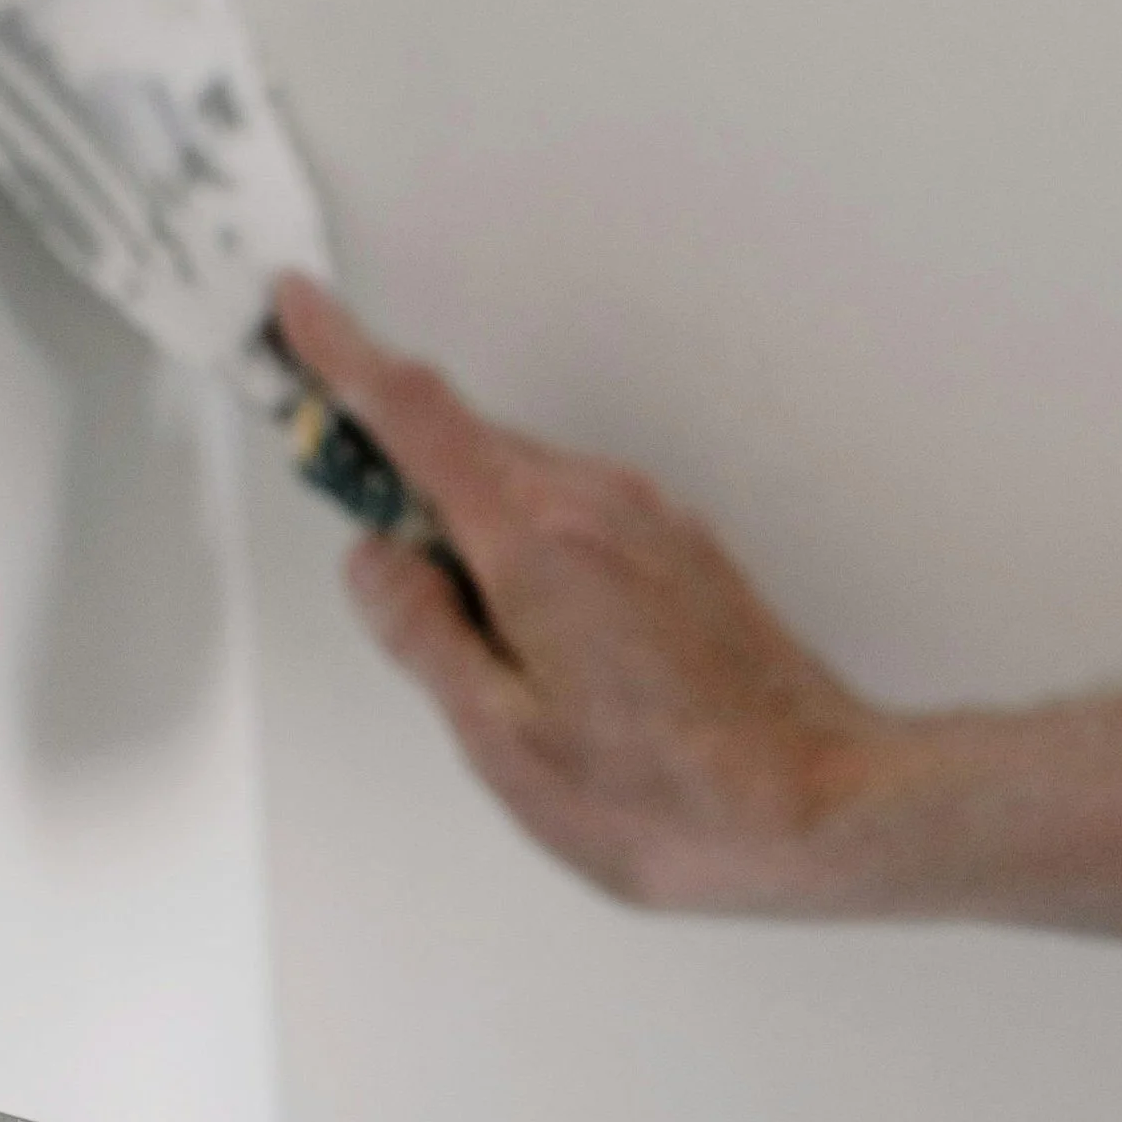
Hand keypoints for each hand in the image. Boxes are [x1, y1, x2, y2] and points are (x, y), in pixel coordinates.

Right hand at [273, 275, 894, 908]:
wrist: (822, 811)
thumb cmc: (675, 798)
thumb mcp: (502, 737)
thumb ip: (425, 635)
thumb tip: (376, 564)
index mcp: (537, 540)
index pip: (415, 413)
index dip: (343, 355)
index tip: (299, 310)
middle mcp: (601, 506)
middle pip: (469, 448)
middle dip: (400, 473)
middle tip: (372, 557)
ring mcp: (653, 523)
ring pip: (525, 487)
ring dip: (473, 529)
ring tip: (479, 650)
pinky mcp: (686, 554)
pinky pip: (579, 519)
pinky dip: (533, 551)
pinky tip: (543, 646)